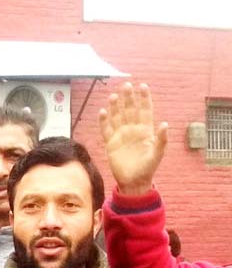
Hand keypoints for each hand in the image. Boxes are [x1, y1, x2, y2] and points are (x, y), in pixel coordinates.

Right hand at [99, 82, 166, 196]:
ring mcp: (121, 136)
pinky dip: (104, 121)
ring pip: (117, 117)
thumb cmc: (148, 169)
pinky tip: (103, 111)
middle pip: (130, 110)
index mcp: (146, 131)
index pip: (145, 110)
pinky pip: (106, 129)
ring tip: (114, 96)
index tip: (142, 86)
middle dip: (128, 98)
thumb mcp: (157, 155)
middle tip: (126, 85)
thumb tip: (165, 124)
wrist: (133, 182)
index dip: (144, 98)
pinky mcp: (110, 143)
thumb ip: (161, 140)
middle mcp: (133, 130)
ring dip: (115, 106)